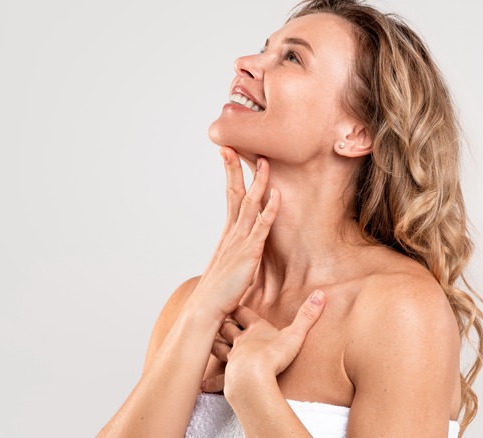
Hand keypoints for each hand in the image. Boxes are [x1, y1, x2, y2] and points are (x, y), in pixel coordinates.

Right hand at [187, 147, 280, 319]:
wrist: (205, 310)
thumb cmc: (216, 295)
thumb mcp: (227, 269)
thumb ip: (234, 257)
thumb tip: (238, 254)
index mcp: (228, 234)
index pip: (229, 197)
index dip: (230, 175)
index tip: (228, 154)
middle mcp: (232, 233)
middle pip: (234, 193)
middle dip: (235, 168)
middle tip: (233, 145)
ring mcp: (240, 241)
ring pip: (250, 204)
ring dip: (259, 182)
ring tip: (264, 162)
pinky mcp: (249, 253)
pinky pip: (262, 226)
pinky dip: (270, 209)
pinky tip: (277, 195)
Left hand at [201, 290, 326, 392]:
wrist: (253, 378)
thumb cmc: (273, 355)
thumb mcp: (295, 334)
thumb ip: (307, 315)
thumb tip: (321, 294)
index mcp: (255, 330)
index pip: (244, 313)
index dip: (239, 306)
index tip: (233, 299)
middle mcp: (240, 342)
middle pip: (228, 328)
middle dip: (222, 322)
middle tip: (216, 317)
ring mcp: (232, 359)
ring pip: (219, 348)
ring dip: (214, 343)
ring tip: (208, 340)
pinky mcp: (229, 376)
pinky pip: (218, 378)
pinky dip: (211, 380)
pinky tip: (202, 383)